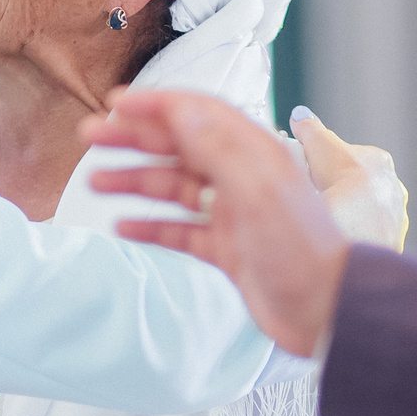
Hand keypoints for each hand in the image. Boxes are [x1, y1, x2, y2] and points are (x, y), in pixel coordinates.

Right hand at [84, 90, 349, 357]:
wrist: (327, 312)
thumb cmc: (303, 252)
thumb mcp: (257, 192)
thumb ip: (218, 148)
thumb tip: (180, 108)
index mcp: (254, 153)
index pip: (197, 113)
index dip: (155, 104)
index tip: (114, 103)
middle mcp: (242, 177)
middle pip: (178, 147)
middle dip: (133, 139)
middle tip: (90, 137)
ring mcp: (233, 214)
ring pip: (174, 189)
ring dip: (135, 182)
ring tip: (96, 182)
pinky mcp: (227, 249)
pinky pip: (180, 230)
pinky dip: (151, 226)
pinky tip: (124, 227)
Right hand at [295, 107, 408, 250]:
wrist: (357, 222)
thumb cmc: (341, 179)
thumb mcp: (318, 145)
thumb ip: (309, 128)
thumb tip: (300, 115)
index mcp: (380, 162)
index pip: (357, 159)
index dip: (335, 164)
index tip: (318, 172)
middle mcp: (394, 188)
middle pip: (365, 188)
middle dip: (346, 192)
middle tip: (321, 199)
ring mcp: (395, 217)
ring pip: (371, 215)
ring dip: (353, 218)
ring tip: (329, 223)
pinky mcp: (391, 242)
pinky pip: (372, 239)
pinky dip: (357, 239)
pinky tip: (339, 241)